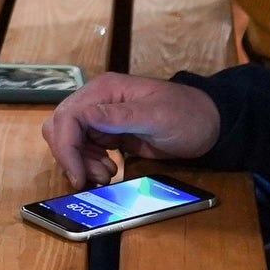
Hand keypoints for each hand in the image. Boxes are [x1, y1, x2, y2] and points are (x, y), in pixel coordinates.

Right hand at [41, 73, 222, 189]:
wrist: (209, 124)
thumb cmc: (187, 115)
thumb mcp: (155, 116)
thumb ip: (119, 116)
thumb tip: (84, 117)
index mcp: (105, 90)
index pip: (68, 116)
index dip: (66, 147)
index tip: (78, 175)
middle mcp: (98, 101)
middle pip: (61, 127)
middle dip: (70, 156)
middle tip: (91, 179)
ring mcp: (102, 118)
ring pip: (70, 140)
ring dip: (80, 162)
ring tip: (106, 175)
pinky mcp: (109, 133)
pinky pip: (84, 148)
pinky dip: (89, 163)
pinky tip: (109, 170)